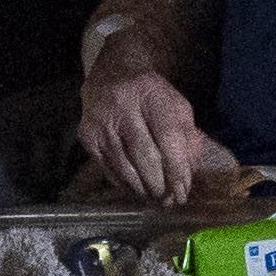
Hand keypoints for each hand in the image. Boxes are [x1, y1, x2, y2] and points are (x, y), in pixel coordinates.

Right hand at [80, 55, 226, 202]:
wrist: (111, 75)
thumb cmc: (151, 96)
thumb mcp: (176, 106)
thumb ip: (188, 137)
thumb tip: (187, 175)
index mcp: (151, 94)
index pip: (168, 138)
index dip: (177, 169)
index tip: (184, 192)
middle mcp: (122, 106)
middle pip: (145, 156)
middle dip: (160, 184)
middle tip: (169, 200)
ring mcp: (100, 122)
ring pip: (124, 167)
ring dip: (142, 189)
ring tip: (154, 198)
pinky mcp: (86, 135)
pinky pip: (108, 168)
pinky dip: (124, 184)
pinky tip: (135, 188)